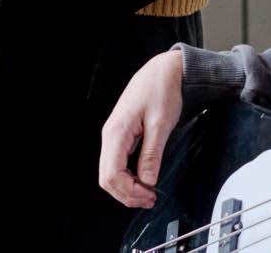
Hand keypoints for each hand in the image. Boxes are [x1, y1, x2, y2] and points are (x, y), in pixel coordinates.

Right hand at [98, 50, 184, 207]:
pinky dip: (128, 177)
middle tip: (150, 199)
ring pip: (110, 173)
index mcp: (117, 131)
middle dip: (127, 194)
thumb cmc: (161, 90)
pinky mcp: (122, 136)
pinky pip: (117, 163)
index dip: (129, 191)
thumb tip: (148, 180)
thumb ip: (152, 154)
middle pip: (107, 177)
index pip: (112, 174)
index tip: (149, 195)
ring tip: (148, 193)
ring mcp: (114, 135)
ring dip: (127, 188)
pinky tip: (143, 179)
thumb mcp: (160, 124)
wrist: (164, 72)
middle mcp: (111, 134)